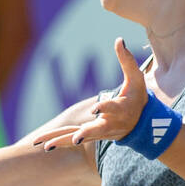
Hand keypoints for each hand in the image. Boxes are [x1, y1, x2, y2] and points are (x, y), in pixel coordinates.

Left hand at [33, 38, 147, 150]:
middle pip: (97, 130)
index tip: (95, 109)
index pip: (112, 108)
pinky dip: (59, 142)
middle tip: (77, 139)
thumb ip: (127, 61)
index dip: (104, 108)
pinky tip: (43, 145)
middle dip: (86, 133)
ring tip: (47, 146)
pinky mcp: (89, 136)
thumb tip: (118, 39)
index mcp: (121, 109)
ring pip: (79, 137)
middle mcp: (110, 123)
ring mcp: (98, 133)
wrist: (141, 126)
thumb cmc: (137, 98)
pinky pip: (71, 139)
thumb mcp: (136, 79)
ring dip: (63, 141)